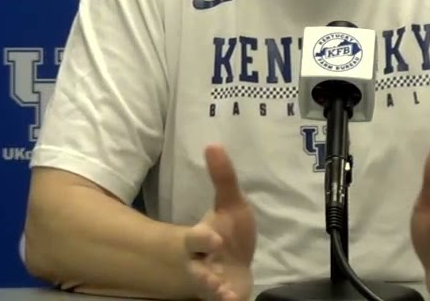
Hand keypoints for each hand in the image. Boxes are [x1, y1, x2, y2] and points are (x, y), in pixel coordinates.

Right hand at [184, 144, 256, 300]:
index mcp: (200, 241)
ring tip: (225, 295)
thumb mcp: (230, 205)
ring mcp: (211, 285)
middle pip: (197, 272)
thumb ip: (223, 178)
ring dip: (215, 292)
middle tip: (213, 281)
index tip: (213, 238)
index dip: (202, 240)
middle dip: (203, 276)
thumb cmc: (230, 234)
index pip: (195, 240)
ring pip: (207, 291)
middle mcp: (201, 266)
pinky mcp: (222, 297)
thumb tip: (213, 144)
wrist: (234, 268)